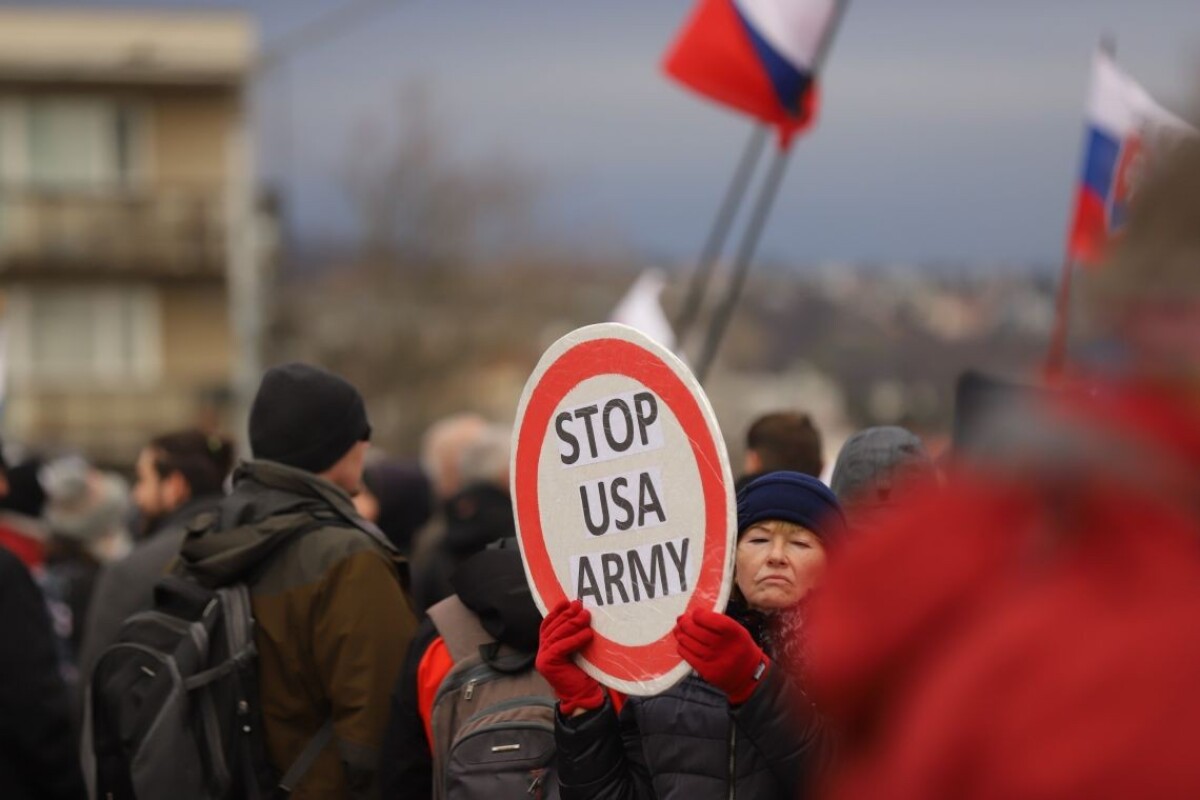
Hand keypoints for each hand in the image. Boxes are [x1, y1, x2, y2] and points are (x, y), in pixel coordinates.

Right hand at [536, 599, 604, 714]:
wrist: (582, 696)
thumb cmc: (583, 673)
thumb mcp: (578, 650)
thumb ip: (574, 636)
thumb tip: (583, 614)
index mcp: (547, 647)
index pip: (548, 624)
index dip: (556, 612)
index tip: (567, 602)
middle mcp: (542, 651)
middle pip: (553, 627)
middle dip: (567, 615)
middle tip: (580, 605)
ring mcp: (542, 658)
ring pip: (557, 635)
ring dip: (572, 624)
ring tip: (586, 616)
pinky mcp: (547, 664)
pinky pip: (561, 647)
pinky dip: (575, 638)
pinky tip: (587, 633)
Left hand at [674, 608, 768, 704]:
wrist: (749, 676)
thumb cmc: (741, 649)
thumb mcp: (738, 631)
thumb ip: (719, 622)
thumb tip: (694, 615)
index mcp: (735, 633)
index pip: (712, 619)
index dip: (700, 615)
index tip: (695, 613)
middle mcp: (724, 646)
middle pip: (697, 631)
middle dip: (685, 623)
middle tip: (682, 620)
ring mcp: (714, 660)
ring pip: (689, 643)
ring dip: (681, 635)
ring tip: (679, 630)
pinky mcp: (707, 671)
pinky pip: (688, 656)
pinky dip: (682, 648)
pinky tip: (683, 643)